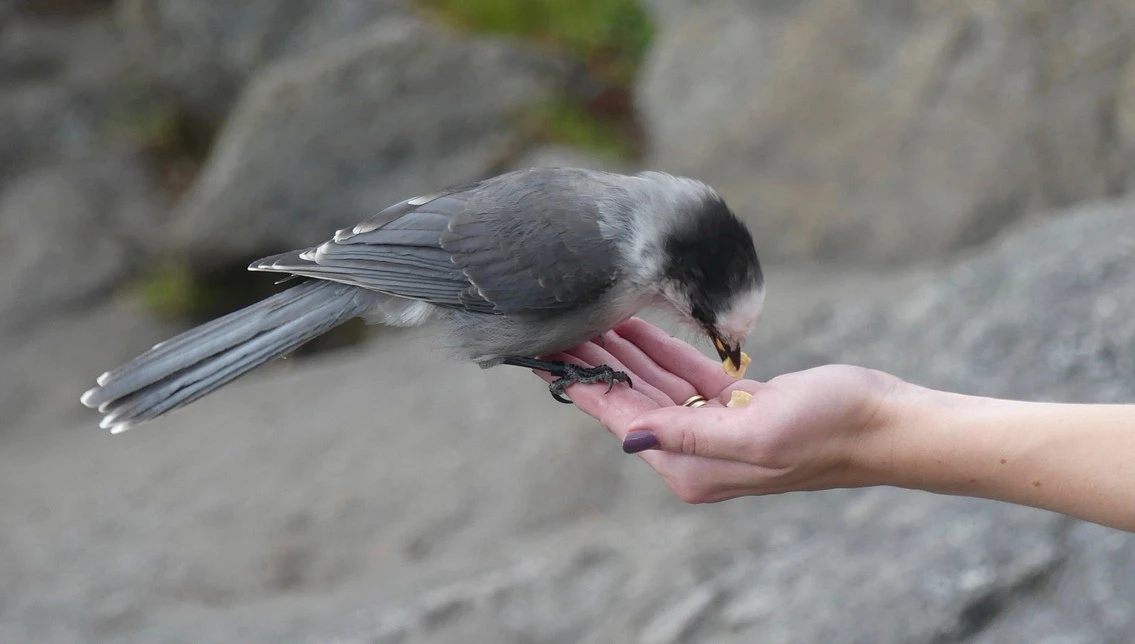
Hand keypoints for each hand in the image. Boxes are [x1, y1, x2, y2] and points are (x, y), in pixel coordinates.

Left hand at [537, 318, 900, 502]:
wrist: (885, 422)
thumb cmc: (829, 430)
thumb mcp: (755, 434)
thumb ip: (689, 435)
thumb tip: (630, 436)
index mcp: (691, 466)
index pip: (621, 418)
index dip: (582, 384)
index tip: (546, 356)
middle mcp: (696, 452)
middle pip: (630, 399)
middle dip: (595, 361)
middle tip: (558, 324)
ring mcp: (715, 429)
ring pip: (654, 383)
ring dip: (623, 349)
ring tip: (586, 316)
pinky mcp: (736, 406)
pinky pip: (685, 374)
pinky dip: (660, 349)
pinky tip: (635, 325)